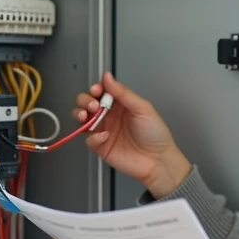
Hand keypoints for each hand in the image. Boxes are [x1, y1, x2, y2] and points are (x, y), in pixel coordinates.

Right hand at [73, 72, 191, 197]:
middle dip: (85, 100)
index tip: (96, 90)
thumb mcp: (142, 108)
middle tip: (93, 105)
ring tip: (85, 115)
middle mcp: (110, 116)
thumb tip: (108, 77)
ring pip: (82, 119)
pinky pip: (89, 140)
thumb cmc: (155, 134)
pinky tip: (104, 136)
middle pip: (87, 103)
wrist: (158, 160)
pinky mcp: (101, 147)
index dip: (95, 89)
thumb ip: (124, 93)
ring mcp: (104, 131)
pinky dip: (93, 137)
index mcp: (120, 104)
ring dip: (80, 115)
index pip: (101, 91)